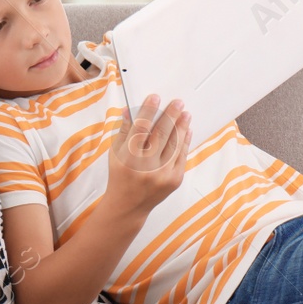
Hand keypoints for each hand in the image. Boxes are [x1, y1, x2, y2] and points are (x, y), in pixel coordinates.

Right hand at [105, 94, 190, 216]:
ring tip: (185, 113)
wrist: (128, 206)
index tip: (155, 97)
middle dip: (171, 115)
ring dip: (181, 126)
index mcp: (128, 158)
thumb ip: (124, 130)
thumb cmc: (120, 175)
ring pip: (174, 144)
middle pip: (161, 135)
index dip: (148, 111)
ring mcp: (162, 175)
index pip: (140, 129)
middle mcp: (146, 167)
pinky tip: (187, 130)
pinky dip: (185, 142)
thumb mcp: (115, 153)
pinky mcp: (174, 181)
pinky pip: (181, 156)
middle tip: (178, 102)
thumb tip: (131, 108)